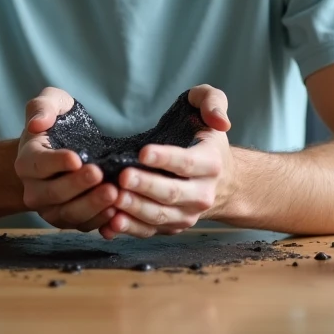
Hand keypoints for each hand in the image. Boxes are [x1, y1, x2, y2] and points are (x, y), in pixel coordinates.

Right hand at [14, 87, 119, 231]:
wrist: (60, 153)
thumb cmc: (57, 125)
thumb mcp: (51, 104)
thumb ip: (42, 107)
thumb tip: (37, 123)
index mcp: (27, 161)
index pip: (38, 164)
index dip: (56, 162)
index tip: (77, 158)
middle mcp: (34, 189)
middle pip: (53, 193)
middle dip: (78, 186)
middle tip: (100, 175)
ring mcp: (50, 208)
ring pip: (68, 213)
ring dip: (91, 206)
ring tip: (114, 194)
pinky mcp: (68, 220)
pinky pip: (82, 225)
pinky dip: (100, 221)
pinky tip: (117, 211)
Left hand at [100, 85, 235, 239]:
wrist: (224, 181)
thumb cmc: (207, 139)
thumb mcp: (211, 109)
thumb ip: (213, 102)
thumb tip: (220, 121)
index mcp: (211, 163)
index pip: (188, 162)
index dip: (165, 158)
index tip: (143, 152)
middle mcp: (202, 193)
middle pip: (171, 193)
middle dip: (145, 186)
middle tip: (123, 177)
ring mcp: (187, 214)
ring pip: (159, 215)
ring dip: (134, 209)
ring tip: (113, 199)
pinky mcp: (172, 226)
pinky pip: (149, 231)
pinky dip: (129, 229)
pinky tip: (110, 223)